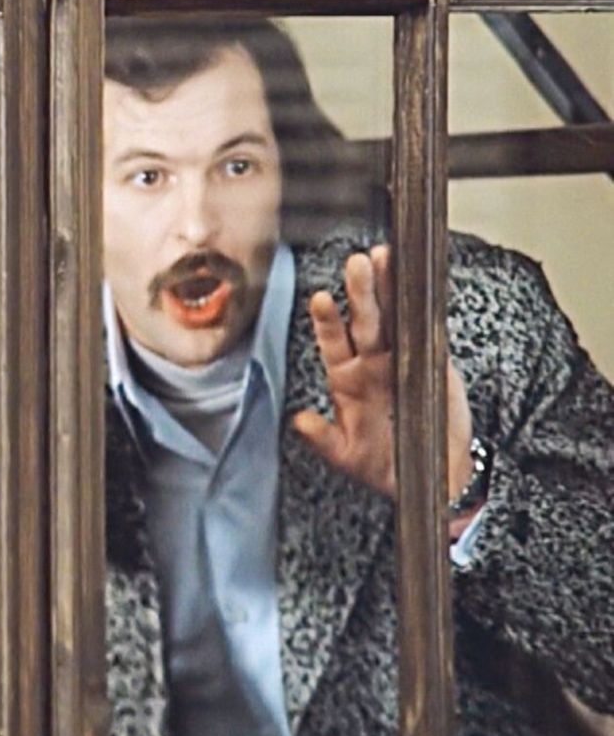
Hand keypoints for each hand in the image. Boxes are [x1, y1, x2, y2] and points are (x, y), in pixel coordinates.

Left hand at [291, 245, 473, 502]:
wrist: (430, 476)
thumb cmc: (384, 464)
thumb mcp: (347, 456)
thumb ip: (323, 438)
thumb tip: (300, 421)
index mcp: (347, 379)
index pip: (334, 343)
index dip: (328, 322)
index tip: (321, 299)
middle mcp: (372, 363)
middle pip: (366, 321)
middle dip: (362, 292)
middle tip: (357, 263)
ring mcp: (403, 359)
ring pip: (395, 317)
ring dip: (390, 289)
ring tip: (385, 259)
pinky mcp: (434, 363)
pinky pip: (429, 330)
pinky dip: (426, 308)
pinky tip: (422, 285)